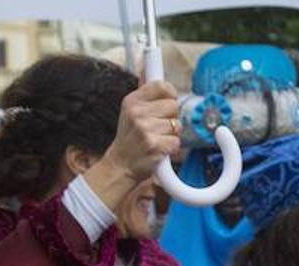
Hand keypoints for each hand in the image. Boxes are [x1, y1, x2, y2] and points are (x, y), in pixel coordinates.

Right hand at [85, 80, 180, 208]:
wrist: (121, 165)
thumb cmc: (129, 138)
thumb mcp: (129, 111)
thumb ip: (144, 93)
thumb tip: (149, 67)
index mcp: (132, 101)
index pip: (162, 86)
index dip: (170, 94)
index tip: (168, 100)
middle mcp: (137, 113)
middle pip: (174, 106)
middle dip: (171, 117)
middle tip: (159, 127)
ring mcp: (146, 129)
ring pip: (177, 125)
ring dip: (172, 134)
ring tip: (157, 138)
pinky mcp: (155, 145)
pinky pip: (177, 142)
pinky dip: (172, 148)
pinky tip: (159, 149)